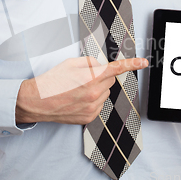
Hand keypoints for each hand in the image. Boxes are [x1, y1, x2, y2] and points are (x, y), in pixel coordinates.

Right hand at [15, 57, 148, 124]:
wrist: (37, 102)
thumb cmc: (51, 81)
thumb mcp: (69, 64)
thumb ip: (89, 62)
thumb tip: (99, 65)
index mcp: (90, 78)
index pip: (116, 69)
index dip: (132, 64)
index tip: (143, 62)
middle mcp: (94, 94)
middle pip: (109, 80)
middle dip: (101, 76)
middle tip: (84, 77)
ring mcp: (93, 107)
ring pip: (105, 93)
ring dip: (97, 89)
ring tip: (77, 90)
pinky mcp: (89, 117)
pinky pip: (99, 104)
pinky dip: (92, 100)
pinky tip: (77, 99)